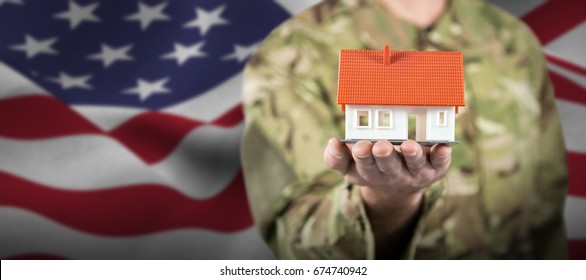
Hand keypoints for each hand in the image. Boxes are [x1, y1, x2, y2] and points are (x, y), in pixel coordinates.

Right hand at [324, 138, 450, 200]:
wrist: (400, 190)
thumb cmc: (374, 170)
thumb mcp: (351, 168)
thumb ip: (337, 158)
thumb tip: (332, 143)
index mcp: (371, 173)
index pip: (365, 165)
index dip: (363, 156)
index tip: (360, 145)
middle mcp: (394, 175)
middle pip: (389, 166)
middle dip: (385, 156)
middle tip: (381, 146)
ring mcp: (415, 172)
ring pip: (414, 164)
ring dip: (412, 155)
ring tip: (409, 145)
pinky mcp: (435, 168)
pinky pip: (439, 163)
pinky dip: (441, 156)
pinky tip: (443, 147)